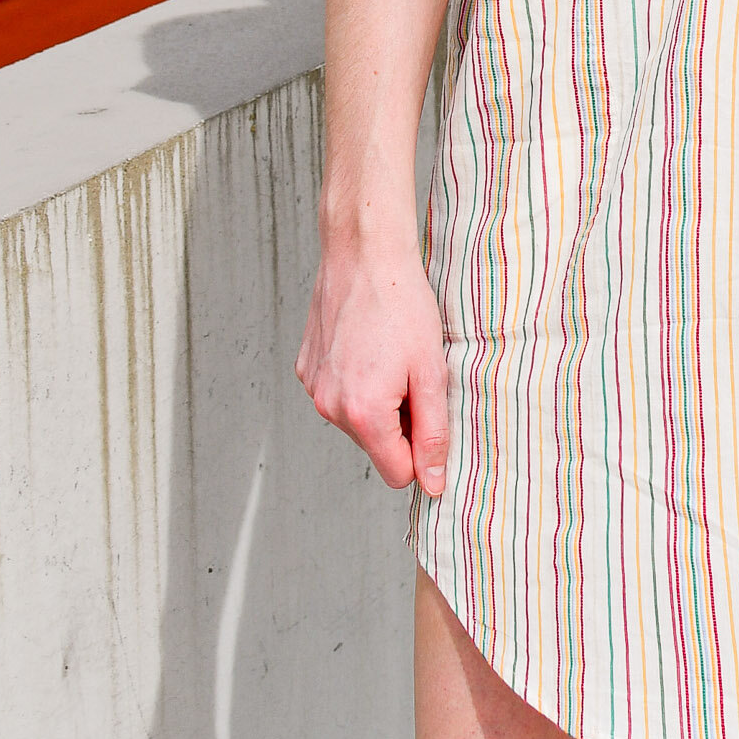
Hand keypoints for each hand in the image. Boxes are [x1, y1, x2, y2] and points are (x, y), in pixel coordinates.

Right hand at [296, 227, 450, 495]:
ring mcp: (313, 388)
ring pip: (357, 420)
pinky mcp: (306, 369)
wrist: (365, 253)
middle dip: (400, 421)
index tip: (430, 411)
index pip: (398, 473)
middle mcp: (330, 408)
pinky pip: (338, 393)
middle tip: (412, 371)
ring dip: (378, 399)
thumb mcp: (431, 370)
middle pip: (377, 446)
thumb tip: (432, 484)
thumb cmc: (404, 306)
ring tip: (390, 354)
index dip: (421, 450)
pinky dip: (356, 379)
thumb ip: (432, 432)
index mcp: (363, 414)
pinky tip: (368, 343)